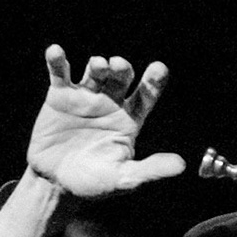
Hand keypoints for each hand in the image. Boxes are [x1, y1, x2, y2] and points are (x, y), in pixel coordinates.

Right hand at [27, 45, 185, 198]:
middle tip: (119, 66)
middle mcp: (110, 103)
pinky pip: (60, 74)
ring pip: (94, 72)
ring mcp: (85, 97)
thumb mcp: (123, 178)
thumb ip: (150, 169)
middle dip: (122, 69)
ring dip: (97, 64)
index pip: (146, 96)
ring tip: (97, 65)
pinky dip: (57, 61)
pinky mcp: (59, 97)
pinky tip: (55, 52)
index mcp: (129, 119)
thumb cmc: (94, 183)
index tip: (159, 69)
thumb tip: (181, 165)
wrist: (55, 184)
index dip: (154, 81)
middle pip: (121, 78)